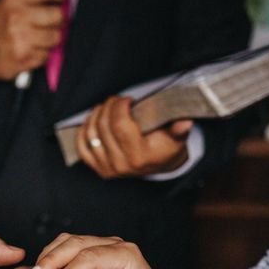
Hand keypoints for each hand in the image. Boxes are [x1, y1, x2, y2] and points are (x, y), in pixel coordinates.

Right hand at [0, 0, 65, 82]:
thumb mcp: (8, 4)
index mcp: (13, 1)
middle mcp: (16, 18)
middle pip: (57, 15)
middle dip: (58, 20)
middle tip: (52, 23)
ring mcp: (20, 40)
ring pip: (55, 37)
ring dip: (51, 39)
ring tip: (40, 39)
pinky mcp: (24, 60)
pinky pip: (46, 55)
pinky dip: (42, 55)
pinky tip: (31, 51)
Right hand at [24, 233, 174, 268]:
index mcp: (126, 255)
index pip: (89, 257)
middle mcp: (113, 245)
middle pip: (74, 243)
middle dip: (50, 261)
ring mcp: (101, 247)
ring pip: (66, 243)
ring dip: (48, 260)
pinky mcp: (91, 255)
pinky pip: (66, 253)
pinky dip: (51, 263)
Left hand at [77, 96, 192, 178]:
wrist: (159, 166)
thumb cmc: (166, 147)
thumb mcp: (176, 138)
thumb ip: (179, 129)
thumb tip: (185, 122)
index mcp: (139, 157)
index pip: (120, 125)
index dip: (119, 106)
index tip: (127, 99)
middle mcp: (121, 165)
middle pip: (103, 126)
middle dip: (108, 107)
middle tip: (117, 100)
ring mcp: (108, 169)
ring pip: (91, 134)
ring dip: (95, 115)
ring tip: (106, 107)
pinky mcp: (98, 169)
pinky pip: (82, 147)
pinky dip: (84, 131)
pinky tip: (93, 120)